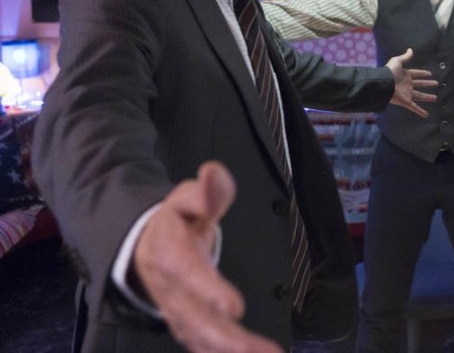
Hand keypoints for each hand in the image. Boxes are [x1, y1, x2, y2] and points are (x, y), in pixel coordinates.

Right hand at [133, 161, 283, 352]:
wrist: (143, 246)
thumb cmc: (173, 222)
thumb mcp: (186, 199)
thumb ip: (204, 192)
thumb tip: (213, 173)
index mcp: (170, 254)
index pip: (189, 274)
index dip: (210, 291)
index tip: (234, 307)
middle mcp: (171, 290)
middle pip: (195, 318)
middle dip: (225, 338)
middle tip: (256, 350)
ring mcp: (177, 311)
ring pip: (201, 338)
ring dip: (231, 351)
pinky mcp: (186, 325)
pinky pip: (203, 346)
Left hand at [386, 48, 436, 117]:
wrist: (383, 83)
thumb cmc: (389, 72)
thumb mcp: (398, 61)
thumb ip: (405, 57)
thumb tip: (410, 49)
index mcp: (405, 75)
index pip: (416, 74)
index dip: (423, 73)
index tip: (429, 74)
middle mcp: (407, 84)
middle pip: (420, 84)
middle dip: (427, 84)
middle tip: (436, 84)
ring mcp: (407, 94)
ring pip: (419, 96)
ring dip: (427, 98)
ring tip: (435, 98)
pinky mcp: (405, 101)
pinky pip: (414, 107)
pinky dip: (420, 111)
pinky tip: (426, 115)